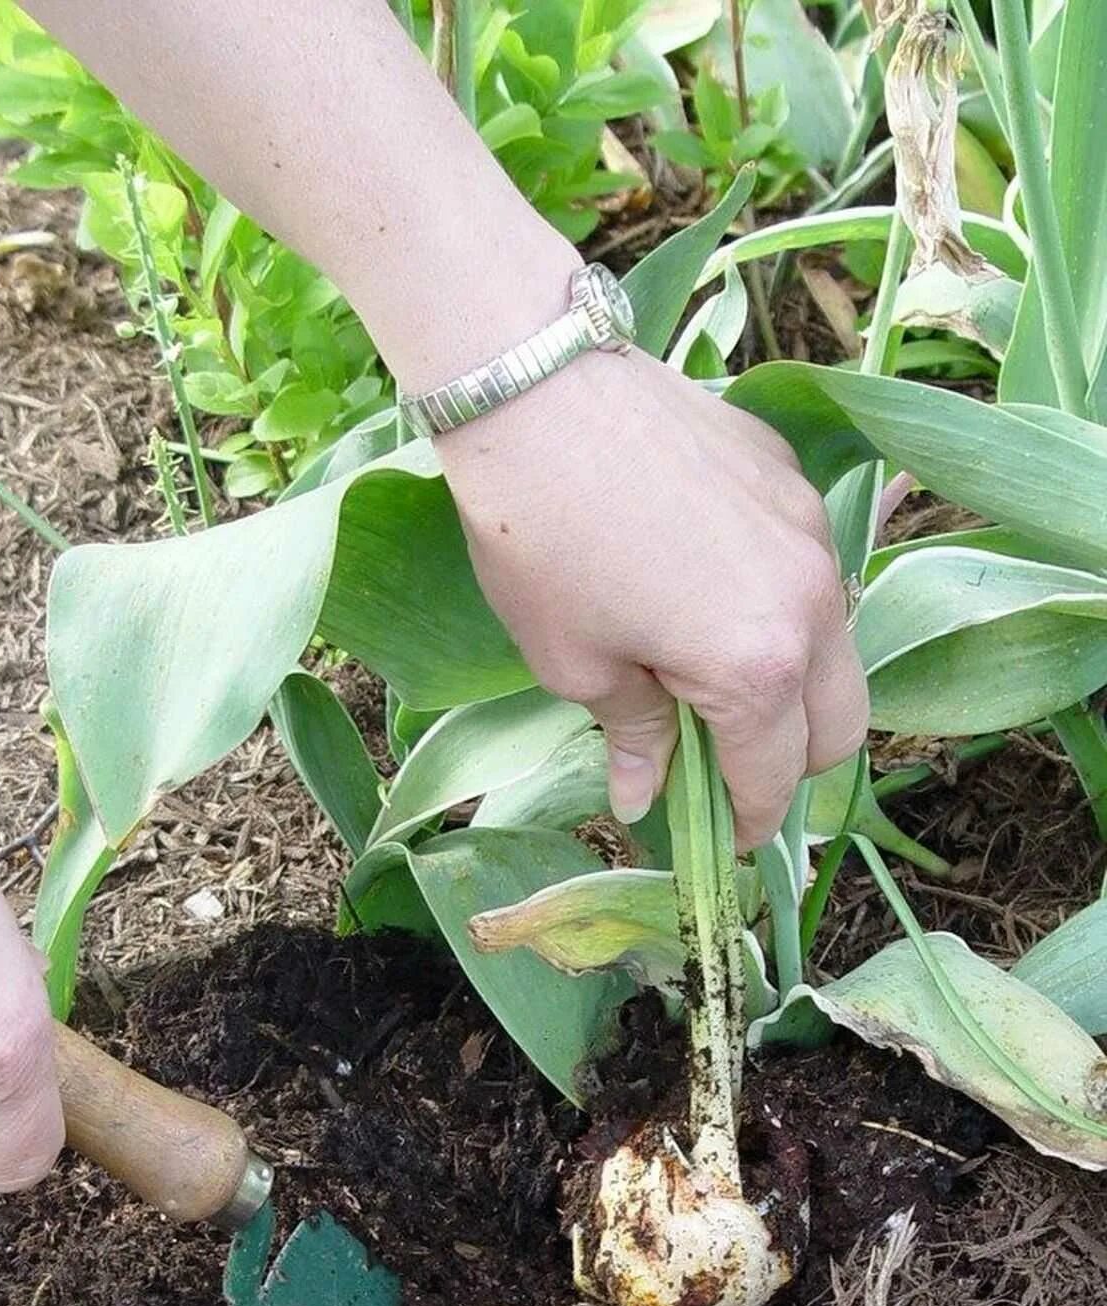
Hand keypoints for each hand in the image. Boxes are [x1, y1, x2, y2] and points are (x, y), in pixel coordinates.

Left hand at [437, 349, 868, 847]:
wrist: (536, 389)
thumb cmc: (540, 541)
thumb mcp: (575, 663)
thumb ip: (634, 735)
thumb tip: (644, 799)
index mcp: (758, 668)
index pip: (773, 776)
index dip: (747, 824)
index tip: (724, 843)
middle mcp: (810, 604)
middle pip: (841, 723)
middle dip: (793, 764)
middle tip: (730, 771)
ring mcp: (812, 532)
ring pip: (837, 644)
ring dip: (796, 683)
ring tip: (718, 683)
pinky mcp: (792, 478)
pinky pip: (809, 568)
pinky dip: (779, 605)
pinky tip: (708, 592)